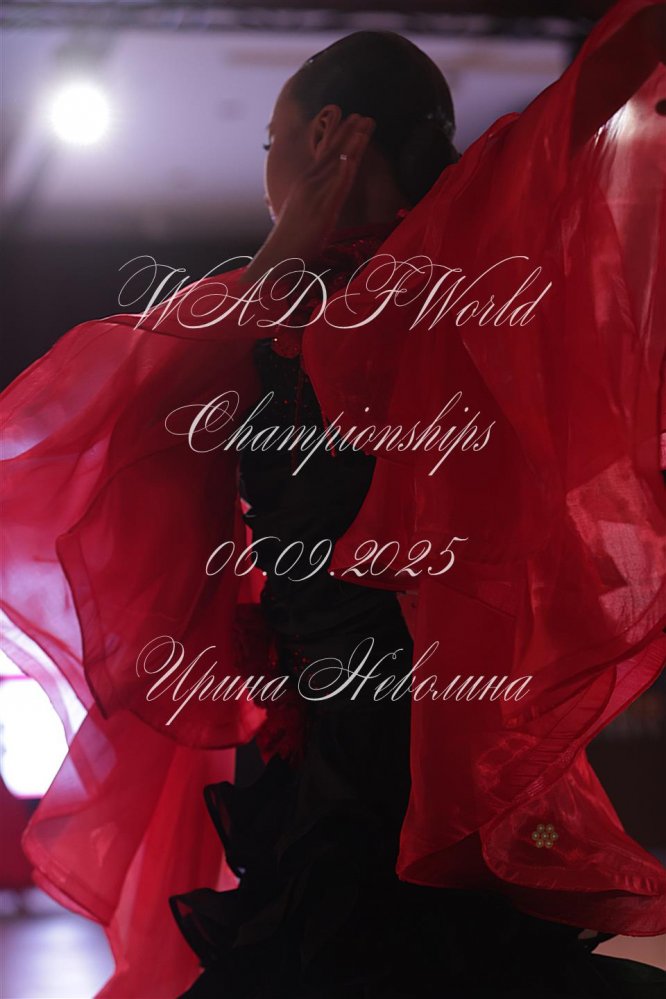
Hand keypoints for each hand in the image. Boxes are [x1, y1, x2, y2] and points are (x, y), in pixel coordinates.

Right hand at [241, 113, 375, 286]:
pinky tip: (350, 158)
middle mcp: (309, 184)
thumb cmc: (292, 241)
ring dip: (351, 144)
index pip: (325, 156)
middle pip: (332, 153)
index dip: (340, 138)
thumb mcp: (304, 214)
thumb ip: (315, 202)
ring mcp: (315, 196)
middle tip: (364, 116)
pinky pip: (334, 188)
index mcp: (306, 184)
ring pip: (336, 164)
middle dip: (349, 133)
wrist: (278, 255)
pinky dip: (342, 171)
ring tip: (364, 126)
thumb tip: (322, 200)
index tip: (352, 122)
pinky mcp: (321, 211)